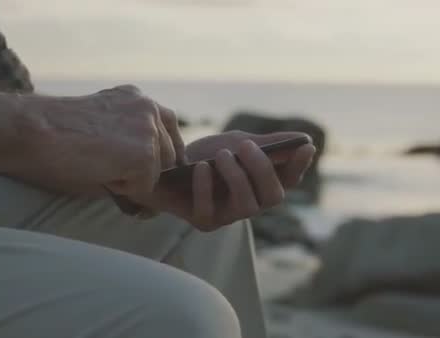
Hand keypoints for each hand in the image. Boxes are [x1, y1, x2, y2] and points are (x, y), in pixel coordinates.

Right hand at [24, 85, 184, 195]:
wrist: (34, 130)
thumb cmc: (53, 132)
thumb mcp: (101, 125)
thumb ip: (127, 137)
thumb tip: (147, 173)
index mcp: (137, 98)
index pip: (168, 129)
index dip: (160, 153)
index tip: (148, 169)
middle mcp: (149, 109)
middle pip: (169, 156)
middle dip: (147, 172)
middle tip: (112, 175)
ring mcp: (150, 131)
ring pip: (157, 174)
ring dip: (132, 180)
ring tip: (98, 167)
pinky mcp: (145, 155)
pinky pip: (143, 188)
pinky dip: (122, 190)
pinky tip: (97, 172)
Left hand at [136, 131, 316, 230]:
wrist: (163, 166)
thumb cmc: (203, 155)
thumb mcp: (234, 143)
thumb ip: (265, 144)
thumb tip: (303, 140)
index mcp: (260, 184)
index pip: (288, 180)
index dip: (299, 166)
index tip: (305, 148)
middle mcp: (249, 203)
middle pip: (274, 197)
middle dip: (263, 170)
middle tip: (245, 146)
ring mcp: (227, 216)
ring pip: (247, 206)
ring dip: (237, 177)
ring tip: (222, 155)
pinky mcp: (204, 222)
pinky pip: (209, 211)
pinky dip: (206, 187)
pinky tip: (200, 168)